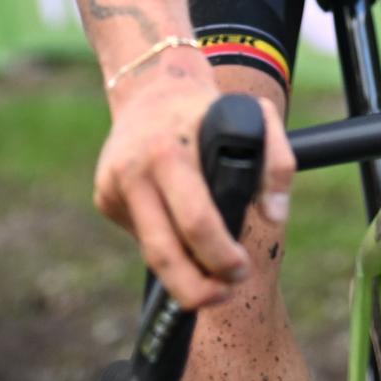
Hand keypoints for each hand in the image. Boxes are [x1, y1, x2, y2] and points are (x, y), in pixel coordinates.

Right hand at [92, 50, 296, 307]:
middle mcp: (134, 171)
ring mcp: (113, 186)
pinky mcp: (104, 197)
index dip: (219, 254)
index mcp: (170, 152)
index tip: (240, 270)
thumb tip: (275, 215)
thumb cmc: (210, 108)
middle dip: (195, 286)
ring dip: (180, 278)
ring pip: (148, 251)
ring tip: (210, 287)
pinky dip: (166, 241)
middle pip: (163, 251)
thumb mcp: (255, 116)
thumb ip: (276, 162)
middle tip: (223, 294)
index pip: (195, 218)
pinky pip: (141, 233)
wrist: (152, 86)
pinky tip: (181, 231)